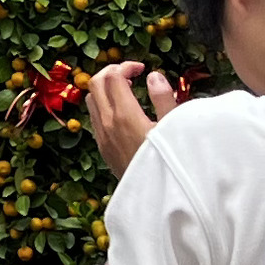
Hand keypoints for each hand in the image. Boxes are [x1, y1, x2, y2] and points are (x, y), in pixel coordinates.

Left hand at [87, 61, 180, 175]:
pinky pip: (94, 117)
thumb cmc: (169, 162)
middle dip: (111, 72)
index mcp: (124, 115)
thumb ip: (163, 99)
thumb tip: (153, 76)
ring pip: (91, 100)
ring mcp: (102, 136)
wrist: (155, 198)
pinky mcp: (102, 147)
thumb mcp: (173, 128)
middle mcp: (107, 123)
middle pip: (95, 83)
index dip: (126, 66)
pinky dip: (103, 104)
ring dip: (104, 88)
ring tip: (126, 88)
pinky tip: (122, 110)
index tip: (142, 68)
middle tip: (130, 73)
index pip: (113, 77)